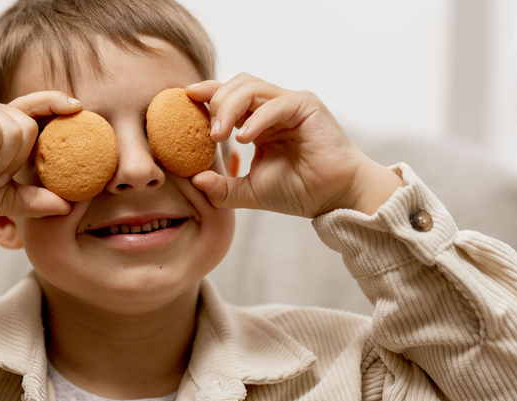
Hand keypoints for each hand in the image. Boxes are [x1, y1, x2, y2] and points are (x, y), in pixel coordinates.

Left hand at [186, 74, 402, 217]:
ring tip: (220, 135)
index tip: (184, 100)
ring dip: (230, 107)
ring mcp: (290, 104)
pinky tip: (244, 137)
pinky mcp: (307, 106)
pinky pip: (276, 103)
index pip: (228, 96)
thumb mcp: (249, 192)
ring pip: (252, 87)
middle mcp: (273, 107)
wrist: (332, 199)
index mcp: (258, 121)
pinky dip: (256, 118)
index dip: (206, 93)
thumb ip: (222, 187)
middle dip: (215, 103)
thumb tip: (193, 179)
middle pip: (236, 84)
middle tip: (208, 134)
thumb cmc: (298, 192)